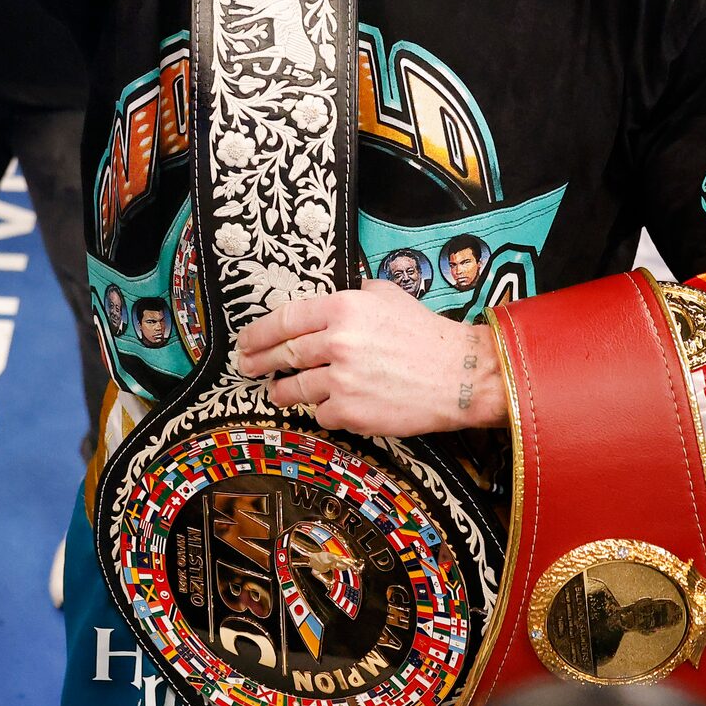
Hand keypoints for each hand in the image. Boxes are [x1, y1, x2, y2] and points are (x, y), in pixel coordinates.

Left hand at [232, 283, 508, 436]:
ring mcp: (341, 379)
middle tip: (248, 367)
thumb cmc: (425, 335)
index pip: (284, 319)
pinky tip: (330, 405)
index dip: (258, 332)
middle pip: (283, 354)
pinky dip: (322, 410)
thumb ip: (352, 293)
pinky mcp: (350, 411)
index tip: (246, 341)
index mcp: (343, 307)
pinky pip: (320, 412)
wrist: (459, 376)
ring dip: (282, 391)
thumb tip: (326, 298)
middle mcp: (337, 341)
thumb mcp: (387, 294)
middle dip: (259, 362)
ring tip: (279, 391)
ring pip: (294, 388)